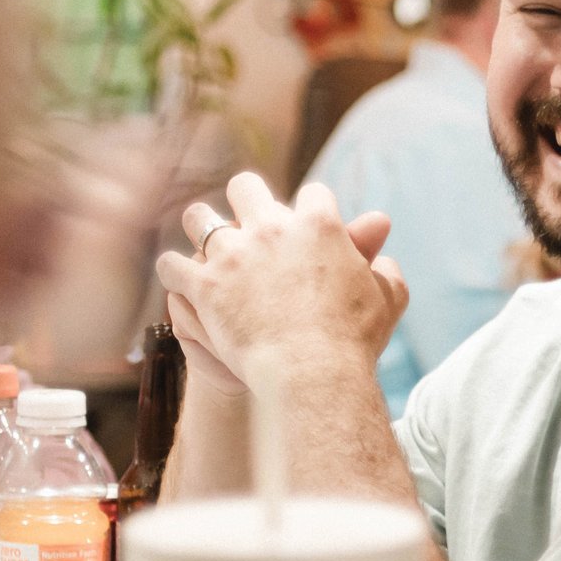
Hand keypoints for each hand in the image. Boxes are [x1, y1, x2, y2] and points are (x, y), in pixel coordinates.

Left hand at [156, 174, 403, 395]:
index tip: (305, 226)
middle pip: (244, 187)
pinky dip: (174, 271)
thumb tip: (384, 260)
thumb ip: (387, 272)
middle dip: (243, 199)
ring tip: (204, 244)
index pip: (311, 194)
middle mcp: (271, 227)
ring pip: (198, 217)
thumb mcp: (387, 300)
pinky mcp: (204, 284)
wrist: (313, 373)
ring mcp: (233, 254)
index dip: (309, 209)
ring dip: (201, 228)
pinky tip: (181, 279)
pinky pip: (172, 264)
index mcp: (319, 223)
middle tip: (243, 221)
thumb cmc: (354, 340)